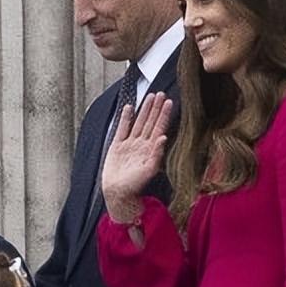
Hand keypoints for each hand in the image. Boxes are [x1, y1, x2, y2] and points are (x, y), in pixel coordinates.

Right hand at [102, 92, 173, 222]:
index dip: (163, 115)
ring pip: (138, 123)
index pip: (159, 128)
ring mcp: (129, 144)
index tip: (168, 102)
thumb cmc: (135, 185)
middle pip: (150, 122)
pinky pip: (122, 128)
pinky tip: (129, 107)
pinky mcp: (117, 146)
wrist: (117, 193)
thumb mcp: (149, 170)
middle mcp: (141, 145)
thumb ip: (156, 154)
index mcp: (150, 149)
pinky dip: (125, 118)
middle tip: (161, 93)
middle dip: (155, 108)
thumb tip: (163, 137)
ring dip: (144, 110)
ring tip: (149, 96)